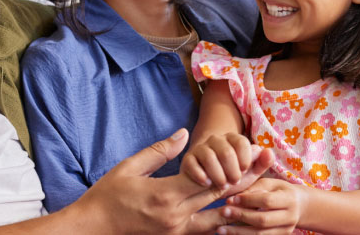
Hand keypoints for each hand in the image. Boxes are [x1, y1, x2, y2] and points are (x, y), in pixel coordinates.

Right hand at [69, 129, 274, 234]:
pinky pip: (204, 230)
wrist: (92, 229)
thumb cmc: (107, 196)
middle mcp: (175, 217)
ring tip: (261, 190)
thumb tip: (183, 134)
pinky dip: (221, 220)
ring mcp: (176, 231)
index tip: (252, 153)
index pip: (209, 180)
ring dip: (239, 203)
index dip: (234, 165)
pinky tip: (235, 212)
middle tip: (267, 164)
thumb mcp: (129, 167)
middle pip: (219, 197)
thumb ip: (159, 151)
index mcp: (165, 196)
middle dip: (246, 179)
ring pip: (217, 219)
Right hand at [182, 132, 255, 188]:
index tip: (245, 171)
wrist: (209, 182)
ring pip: (209, 157)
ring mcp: (200, 148)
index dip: (245, 158)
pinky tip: (207, 184)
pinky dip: (201, 176)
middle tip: (234, 182)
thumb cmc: (232, 176)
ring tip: (222, 185)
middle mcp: (216, 140)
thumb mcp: (250, 173)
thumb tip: (268, 151)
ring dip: (218, 175)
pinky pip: (192, 164)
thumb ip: (261, 163)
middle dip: (232, 171)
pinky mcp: (188, 159)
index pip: (241, 142)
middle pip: (226, 151)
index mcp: (233, 139)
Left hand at [217, 178, 302, 234]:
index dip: (248, 200)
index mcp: (289, 199)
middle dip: (241, 216)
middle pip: (263, 220)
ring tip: (220, 230)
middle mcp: (290, 217)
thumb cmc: (279, 191)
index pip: (267, 201)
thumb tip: (231, 198)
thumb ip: (252, 189)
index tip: (231, 199)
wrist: (300, 206)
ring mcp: (286, 230)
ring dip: (238, 232)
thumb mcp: (269, 184)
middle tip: (223, 212)